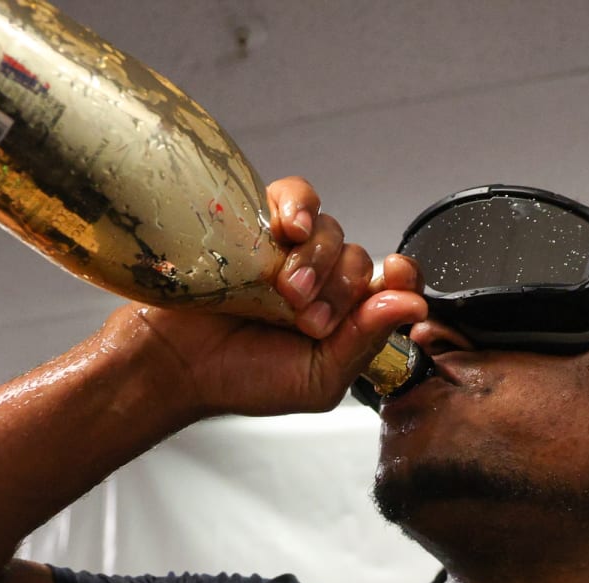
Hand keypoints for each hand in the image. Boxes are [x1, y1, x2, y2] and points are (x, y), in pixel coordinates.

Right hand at [123, 176, 426, 418]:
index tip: (394, 276)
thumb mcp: (317, 380)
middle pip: (359, 259)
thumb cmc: (243, 379)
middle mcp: (322, 281)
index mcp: (344, 319)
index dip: (401, 278)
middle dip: (341, 289)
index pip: (392, 286)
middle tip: (306, 318)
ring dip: (317, 260)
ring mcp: (290, 251)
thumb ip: (364, 342)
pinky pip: (296, 197)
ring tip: (285, 292)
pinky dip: (300, 206)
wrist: (175, 364)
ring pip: (332, 230)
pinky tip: (291, 230)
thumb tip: (413, 305)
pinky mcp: (257, 223)